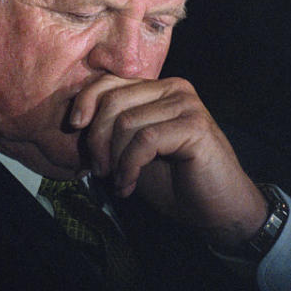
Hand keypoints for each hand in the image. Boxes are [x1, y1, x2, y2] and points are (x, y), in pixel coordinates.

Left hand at [70, 74, 267, 248]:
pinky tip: (128, 185)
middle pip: (114, 101)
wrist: (216, 209)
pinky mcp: (195, 125)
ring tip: (120, 181)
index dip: (85, 101)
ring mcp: (187, 104)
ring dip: (114, 159)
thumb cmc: (174, 181)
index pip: (110, 81)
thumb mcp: (132, 151)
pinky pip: (145, 140)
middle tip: (100, 171)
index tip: (74, 128)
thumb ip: (112, 130)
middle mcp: (174, 88)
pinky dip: (129, 166)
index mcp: (158, 89)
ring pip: (127, 122)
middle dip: (98, 139)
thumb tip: (75, 120)